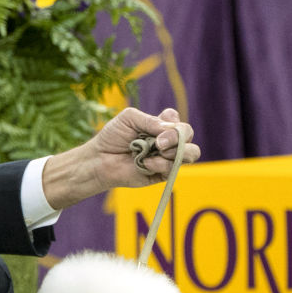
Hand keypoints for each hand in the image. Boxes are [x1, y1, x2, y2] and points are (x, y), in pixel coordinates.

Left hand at [40, 106, 200, 211]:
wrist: (100, 159)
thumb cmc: (112, 137)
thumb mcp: (129, 118)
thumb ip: (150, 120)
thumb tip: (172, 130)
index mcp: (160, 126)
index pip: (177, 120)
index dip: (174, 121)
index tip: (161, 121)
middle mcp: (167, 141)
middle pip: (188, 135)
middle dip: (178, 137)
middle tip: (159, 142)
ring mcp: (167, 157)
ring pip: (191, 153)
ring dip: (176, 151)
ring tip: (157, 151)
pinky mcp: (163, 174)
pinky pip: (174, 169)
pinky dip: (162, 164)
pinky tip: (146, 163)